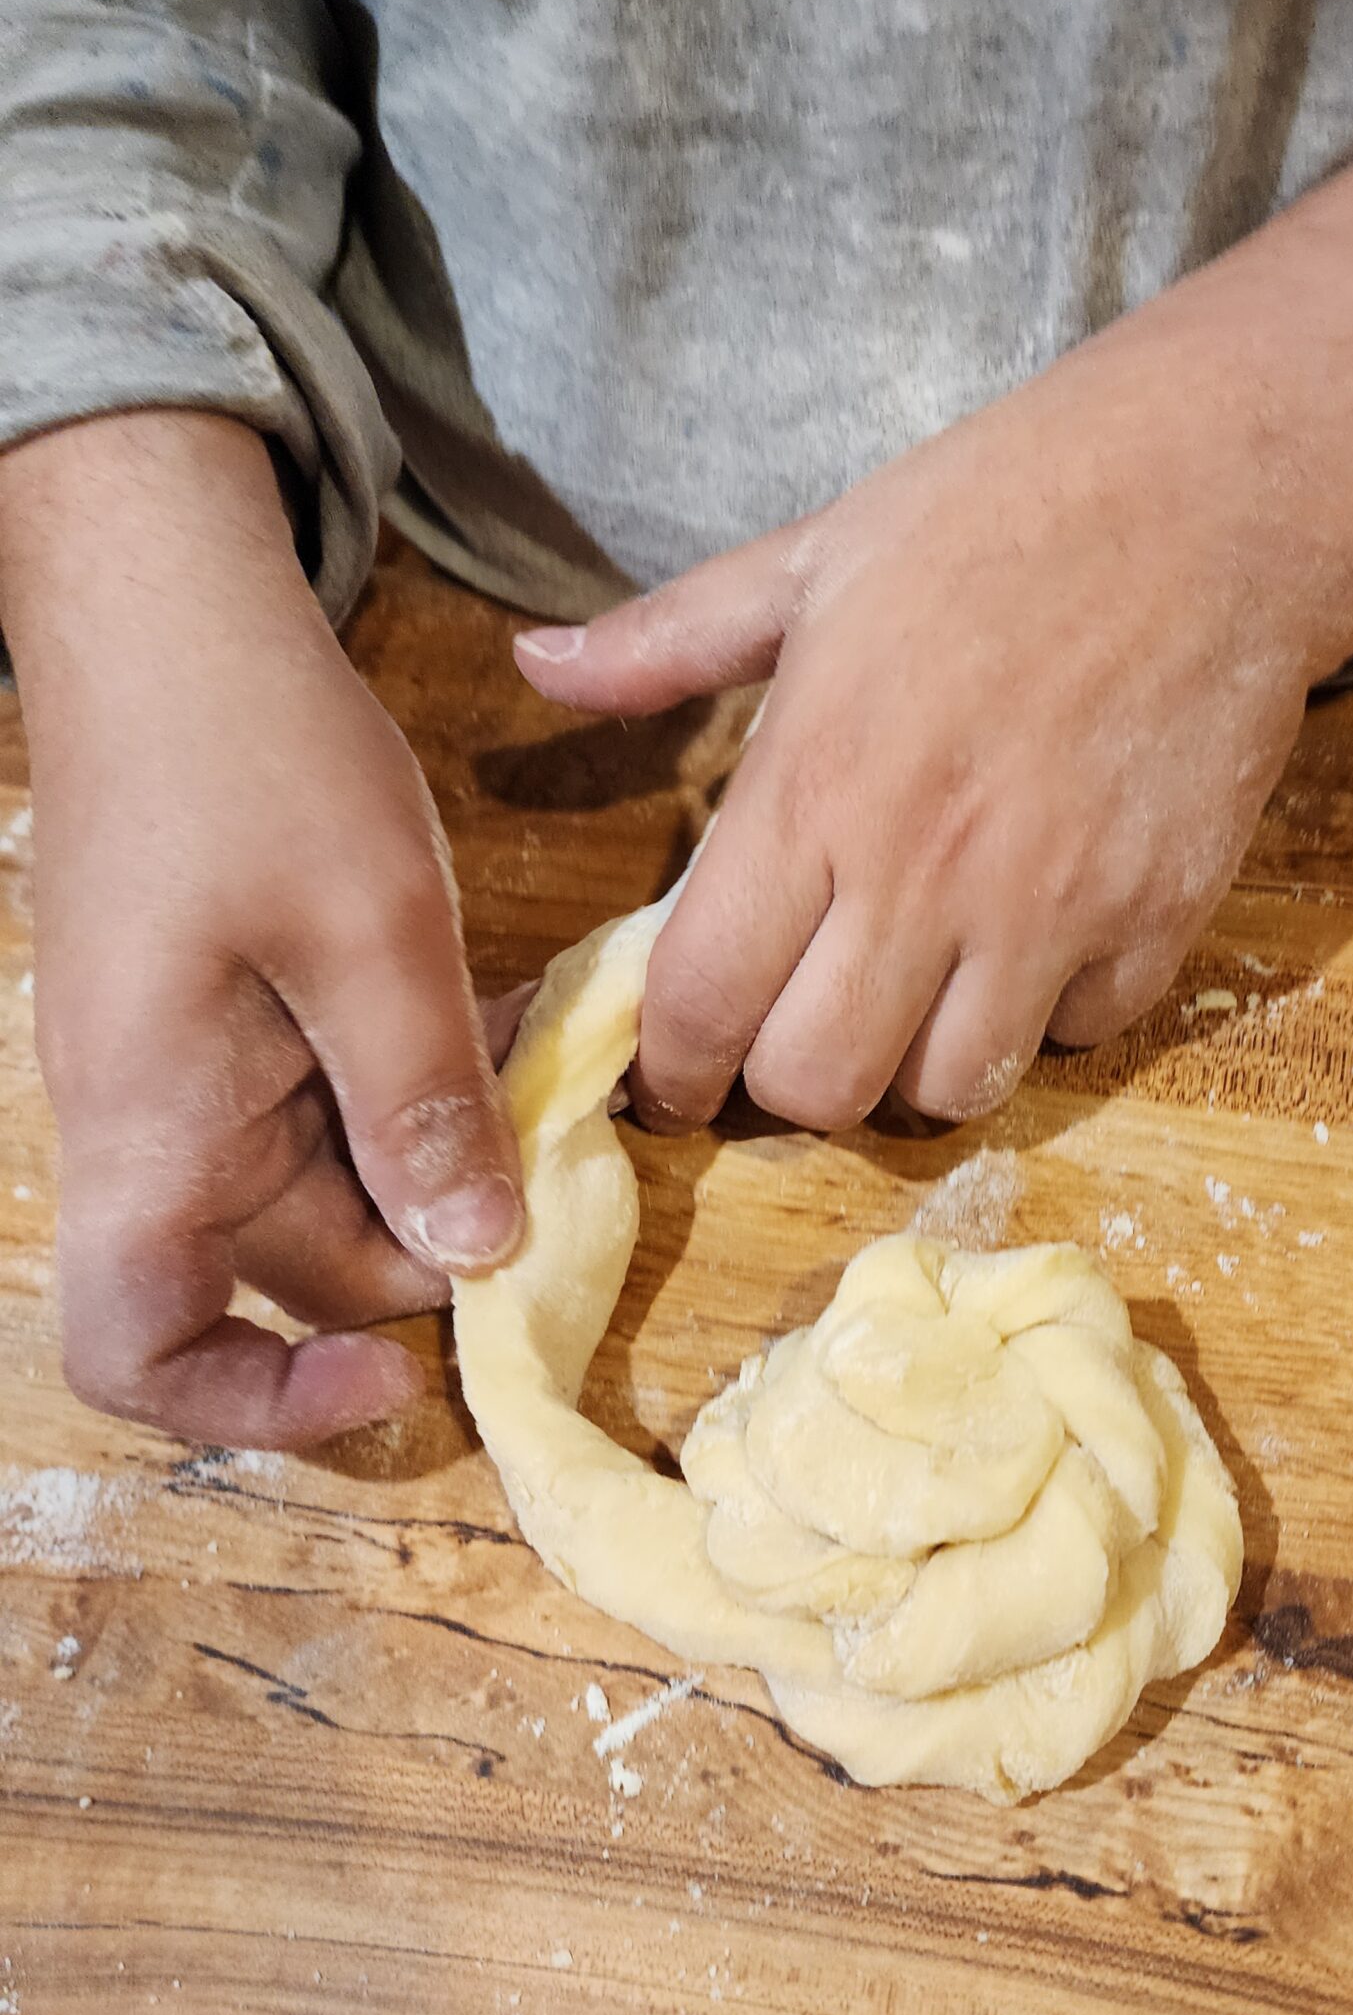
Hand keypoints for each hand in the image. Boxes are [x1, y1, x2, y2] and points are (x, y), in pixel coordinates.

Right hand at [3, 412, 523, 1445]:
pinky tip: (502, 1016)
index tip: (399, 1367)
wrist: (167, 608)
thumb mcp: (369, 930)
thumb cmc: (247, 754)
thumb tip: (472, 1257)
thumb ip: (420, 1104)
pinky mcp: (232, 1014)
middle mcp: (156, 1122)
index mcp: (152, 1125)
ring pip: (332, 1179)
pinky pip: (332, 1097)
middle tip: (552, 1166)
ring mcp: (191, 1068)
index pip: (139, 1350)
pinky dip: (419, 1081)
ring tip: (534, 1067)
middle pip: (289, 1266)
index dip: (256, 1406)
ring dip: (441, 1149)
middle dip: (428, 1238)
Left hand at [515, 311, 1348, 1129]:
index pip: (702, 1001)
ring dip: (915, 1064)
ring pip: (947, 1091)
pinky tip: (1036, 942)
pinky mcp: (1155, 922)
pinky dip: (1044, 1018)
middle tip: (794, 1029)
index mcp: (813, 784)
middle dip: (785, 1080)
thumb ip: (664, 641)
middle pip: (815, 1086)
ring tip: (916, 997)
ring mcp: (1048, 909)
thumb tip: (530, 664)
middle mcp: (922, 872)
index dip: (668, 1068)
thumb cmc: (998, 510)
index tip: (672, 1072)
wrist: (1216, 490)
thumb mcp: (811, 558)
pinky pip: (1075, 1039)